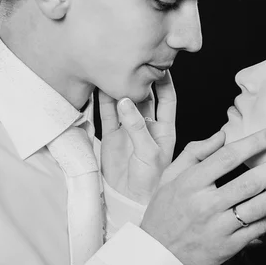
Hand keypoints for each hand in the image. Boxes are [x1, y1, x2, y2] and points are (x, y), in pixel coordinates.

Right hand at [100, 71, 176, 203]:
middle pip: (145, 96)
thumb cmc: (149, 182)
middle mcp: (147, 126)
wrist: (129, 201)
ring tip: (113, 71)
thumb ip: (137, 127)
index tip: (159, 64)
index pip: (167, 99)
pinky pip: (106, 114)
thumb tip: (125, 101)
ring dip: (119, 89)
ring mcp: (128, 130)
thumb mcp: (148, 152)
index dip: (165, 82)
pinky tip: (97, 87)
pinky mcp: (111, 136)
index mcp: (165, 129)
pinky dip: (102, 101)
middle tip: (132, 63)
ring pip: (124, 102)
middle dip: (139, 80)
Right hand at [140, 128, 265, 264]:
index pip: (227, 157)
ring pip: (259, 205)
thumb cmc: (164, 211)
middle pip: (250, 181)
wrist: (158, 254)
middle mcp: (205, 204)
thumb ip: (195, 152)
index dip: (254, 143)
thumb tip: (222, 134)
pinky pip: (259, 227)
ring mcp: (218, 227)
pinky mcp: (229, 246)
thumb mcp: (170, 176)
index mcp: (190, 183)